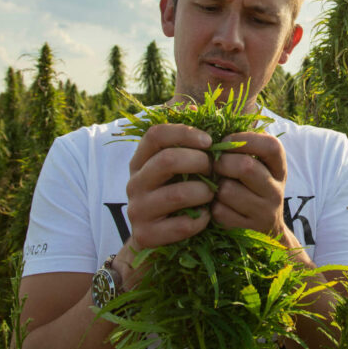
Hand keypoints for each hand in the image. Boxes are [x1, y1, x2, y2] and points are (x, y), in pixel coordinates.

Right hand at [125, 123, 214, 248]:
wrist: (156, 240)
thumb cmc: (174, 194)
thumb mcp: (176, 167)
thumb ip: (185, 140)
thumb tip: (193, 108)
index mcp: (140, 161)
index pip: (155, 134)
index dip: (184, 132)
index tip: (209, 141)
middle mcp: (134, 183)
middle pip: (167, 160)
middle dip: (199, 162)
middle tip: (213, 170)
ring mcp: (138, 210)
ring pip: (178, 194)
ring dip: (204, 192)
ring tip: (211, 194)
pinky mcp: (146, 235)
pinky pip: (182, 225)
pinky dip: (201, 220)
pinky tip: (206, 217)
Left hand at [211, 131, 288, 237]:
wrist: (265, 229)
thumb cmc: (247, 182)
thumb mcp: (248, 158)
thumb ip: (225, 135)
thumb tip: (189, 110)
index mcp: (279, 163)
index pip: (269, 144)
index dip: (243, 140)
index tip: (226, 141)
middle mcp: (277, 186)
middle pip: (245, 166)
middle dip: (222, 164)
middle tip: (216, 166)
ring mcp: (266, 210)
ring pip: (229, 191)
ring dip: (215, 187)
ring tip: (216, 187)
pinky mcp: (251, 229)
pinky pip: (222, 214)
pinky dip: (212, 208)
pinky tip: (217, 206)